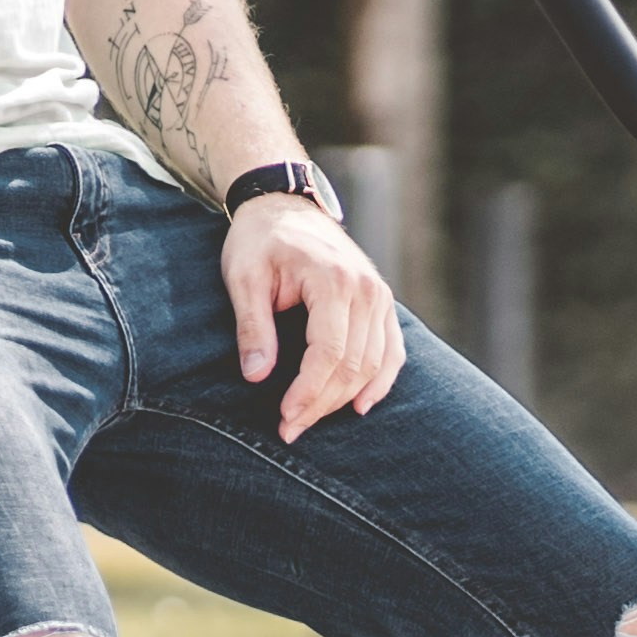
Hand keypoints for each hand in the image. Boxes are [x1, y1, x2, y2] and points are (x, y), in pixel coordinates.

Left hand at [223, 195, 400, 441]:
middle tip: (289, 429)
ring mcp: (380, 296)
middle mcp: (366, 289)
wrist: (284, 206)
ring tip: (311, 420)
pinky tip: (361, 405)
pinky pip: (392, 351)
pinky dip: (381, 381)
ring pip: (373, 364)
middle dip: (321, 403)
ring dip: (344, 399)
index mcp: (333, 281)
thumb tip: (256, 376)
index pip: (329, 353)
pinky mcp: (382, 302)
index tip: (284, 418)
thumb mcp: (243, 278)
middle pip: (353, 365)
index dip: (308, 392)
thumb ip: (252, 327)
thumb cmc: (259, 241)